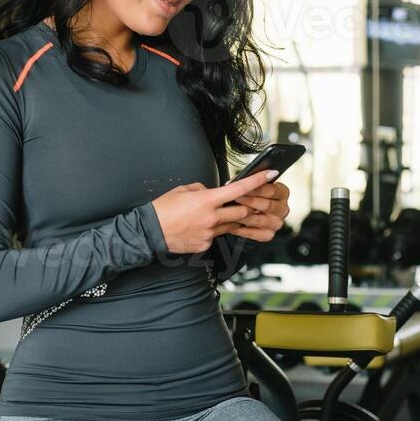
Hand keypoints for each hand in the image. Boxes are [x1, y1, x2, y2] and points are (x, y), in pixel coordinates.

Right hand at [151, 171, 275, 253]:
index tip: (270, 175)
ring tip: (213, 216)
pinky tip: (198, 228)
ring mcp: (210, 233)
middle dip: (246, 207)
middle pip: (243, 212)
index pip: (239, 189)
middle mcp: (212, 218)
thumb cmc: (163, 209)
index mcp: (207, 200)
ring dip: (229, 220)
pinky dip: (213, 231)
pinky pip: (216, 236)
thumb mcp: (183, 190)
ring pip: (231, 226)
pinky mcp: (205, 245)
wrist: (149, 232)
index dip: (258, 181)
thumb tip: (212, 192)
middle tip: (243, 203)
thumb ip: (202, 190)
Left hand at [220, 178, 289, 242]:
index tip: (243, 186)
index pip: (272, 190)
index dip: (256, 188)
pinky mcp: (269, 235)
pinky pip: (254, 233)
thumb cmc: (251, 196)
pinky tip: (232, 224)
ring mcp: (277, 223)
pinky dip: (241, 229)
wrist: (246, 214)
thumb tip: (242, 179)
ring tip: (230, 211)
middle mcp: (283, 209)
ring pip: (259, 219)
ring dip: (243, 215)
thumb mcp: (252, 186)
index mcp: (282, 193)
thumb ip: (251, 181)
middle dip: (249, 201)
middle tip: (235, 198)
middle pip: (267, 205)